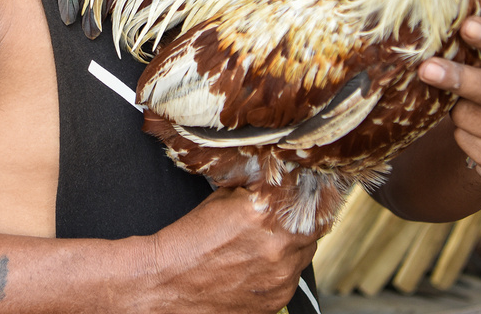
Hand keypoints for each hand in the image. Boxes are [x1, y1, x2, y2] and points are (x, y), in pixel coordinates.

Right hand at [141, 187, 319, 313]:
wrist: (167, 283)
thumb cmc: (190, 240)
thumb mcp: (223, 198)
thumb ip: (257, 189)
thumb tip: (280, 180)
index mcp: (266, 214)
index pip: (311, 199)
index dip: (308, 197)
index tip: (304, 194)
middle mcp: (280, 247)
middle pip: (313, 228)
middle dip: (299, 222)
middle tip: (280, 219)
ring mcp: (281, 278)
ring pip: (304, 255)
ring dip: (292, 246)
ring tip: (265, 243)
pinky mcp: (277, 301)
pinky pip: (292, 279)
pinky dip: (281, 269)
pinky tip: (258, 264)